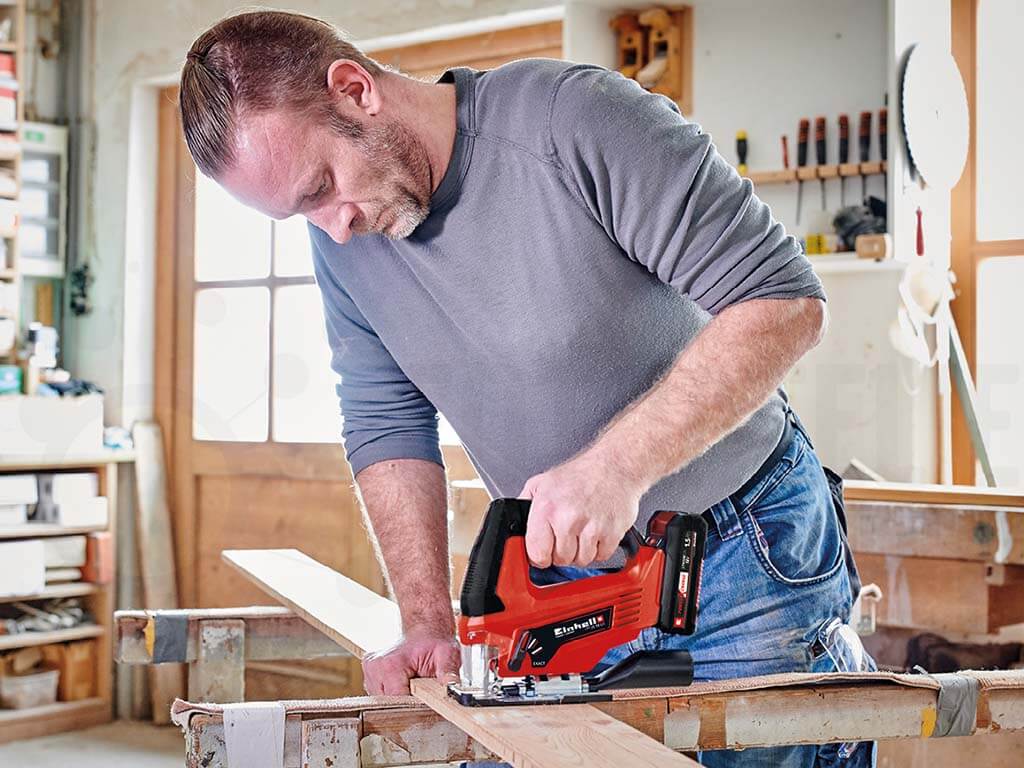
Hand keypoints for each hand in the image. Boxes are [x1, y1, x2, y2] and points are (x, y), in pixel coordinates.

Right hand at [361, 632, 460, 694]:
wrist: (425, 631)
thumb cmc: (434, 642)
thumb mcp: (447, 653)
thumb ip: (448, 671)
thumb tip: (451, 685)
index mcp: (390, 664)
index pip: (396, 700)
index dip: (413, 703)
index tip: (425, 697)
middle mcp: (375, 667)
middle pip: (389, 703)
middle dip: (407, 699)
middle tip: (421, 686)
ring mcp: (370, 671)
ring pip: (384, 701)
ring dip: (400, 696)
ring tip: (413, 681)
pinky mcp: (370, 675)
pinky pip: (381, 695)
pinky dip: (394, 693)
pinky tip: (404, 682)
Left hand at [519, 453, 643, 567]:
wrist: (615, 466)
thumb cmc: (580, 475)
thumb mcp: (541, 483)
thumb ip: (525, 505)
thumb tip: (516, 526)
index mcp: (547, 508)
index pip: (537, 554)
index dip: (540, 555)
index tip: (544, 551)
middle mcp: (568, 519)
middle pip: (560, 560)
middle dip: (562, 551)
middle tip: (566, 535)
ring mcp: (591, 527)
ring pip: (581, 561)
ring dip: (581, 552)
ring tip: (582, 532)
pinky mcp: (612, 533)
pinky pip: (601, 557)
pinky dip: (599, 549)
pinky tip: (596, 532)